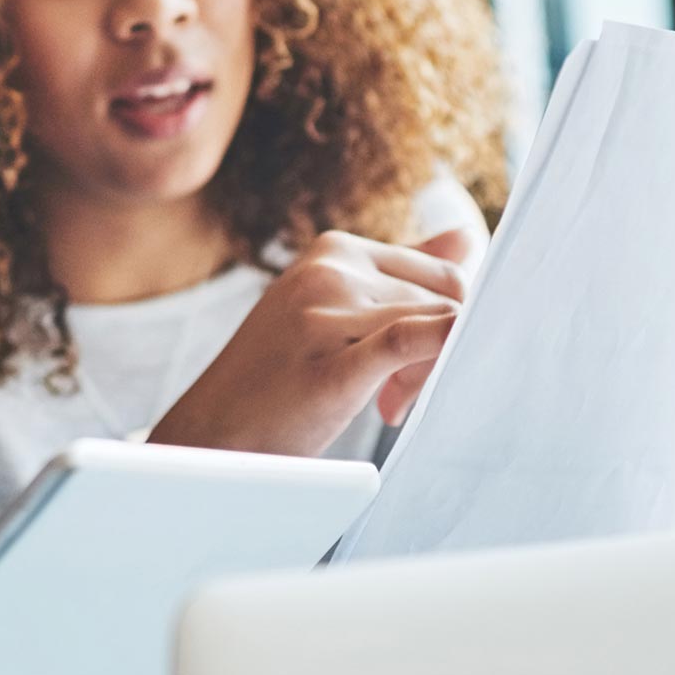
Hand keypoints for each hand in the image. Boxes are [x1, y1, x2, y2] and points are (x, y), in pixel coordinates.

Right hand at [148, 229, 468, 456]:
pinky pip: (412, 343)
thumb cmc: (275, 380)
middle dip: (439, 351)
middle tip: (397, 398)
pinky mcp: (331, 363)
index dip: (444, 322)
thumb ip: (402, 274)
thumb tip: (464, 237)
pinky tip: (402, 397)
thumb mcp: (334, 310)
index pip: (438, 274)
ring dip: (428, 376)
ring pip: (436, 327)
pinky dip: (436, 358)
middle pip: (443, 301)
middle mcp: (330, 269)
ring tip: (387, 406)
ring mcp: (327, 311)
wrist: (209, 437)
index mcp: (333, 249)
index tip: (411, 365)